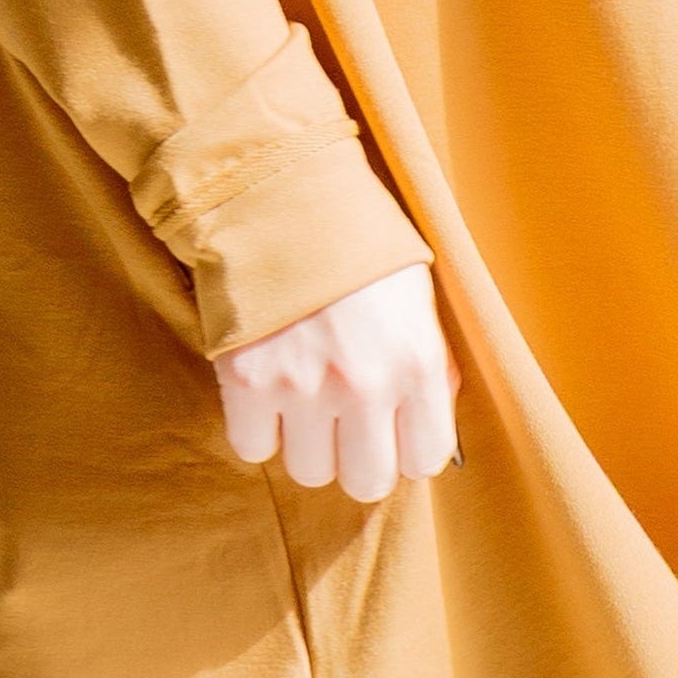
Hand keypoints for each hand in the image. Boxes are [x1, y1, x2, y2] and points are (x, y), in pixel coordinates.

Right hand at [213, 261, 458, 501]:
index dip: (407, 447)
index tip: (393, 428)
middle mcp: (364, 385)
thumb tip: (430, 429)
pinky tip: (266, 392)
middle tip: (346, 423)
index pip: (424, 460)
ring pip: (310, 471)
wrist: (285, 195)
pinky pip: (253, 448)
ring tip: (304, 398)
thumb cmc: (359, 246)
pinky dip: (257, 428)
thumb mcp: (420, 298)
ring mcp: (302, 387)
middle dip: (358, 458)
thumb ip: (431, 367)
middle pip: (366, 481)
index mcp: (418, 362)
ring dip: (307, 443)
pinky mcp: (246, 382)